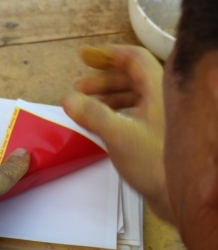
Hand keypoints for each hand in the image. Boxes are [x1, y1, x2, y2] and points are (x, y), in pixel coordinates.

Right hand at [62, 45, 173, 222]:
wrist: (180, 193)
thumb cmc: (157, 164)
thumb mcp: (119, 137)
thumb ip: (93, 115)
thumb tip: (69, 99)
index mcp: (159, 91)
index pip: (135, 59)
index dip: (109, 55)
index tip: (87, 57)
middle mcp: (163, 99)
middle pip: (133, 77)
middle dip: (104, 79)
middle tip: (81, 87)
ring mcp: (162, 117)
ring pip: (134, 96)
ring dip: (109, 96)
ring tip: (88, 105)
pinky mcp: (158, 134)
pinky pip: (135, 113)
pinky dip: (116, 112)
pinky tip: (103, 124)